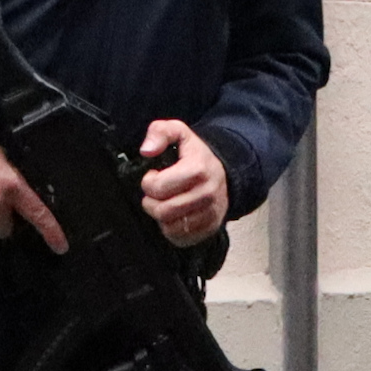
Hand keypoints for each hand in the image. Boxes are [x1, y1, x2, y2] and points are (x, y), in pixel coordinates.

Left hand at [138, 119, 228, 248]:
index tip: (154, 176)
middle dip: (151, 202)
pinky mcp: (208, 229)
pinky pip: (179, 238)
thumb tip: (146, 150)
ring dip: (160, 216)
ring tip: (164, 203)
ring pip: (169, 226)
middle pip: (162, 210)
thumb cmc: (196, 157)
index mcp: (198, 170)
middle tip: (155, 193)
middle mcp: (206, 194)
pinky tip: (174, 215)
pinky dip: (171, 228)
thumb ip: (160, 132)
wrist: (224, 176)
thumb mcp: (179, 133)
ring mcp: (209, 214)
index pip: (158, 187)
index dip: (148, 182)